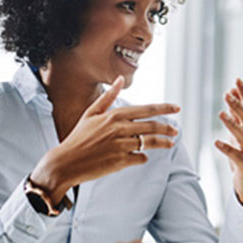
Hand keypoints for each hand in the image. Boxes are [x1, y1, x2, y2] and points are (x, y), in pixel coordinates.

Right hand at [30, 76, 179, 204]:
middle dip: (167, 128)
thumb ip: (109, 97)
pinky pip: (140, 158)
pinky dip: (143, 157)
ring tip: (170, 143)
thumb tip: (120, 79)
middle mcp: (120, 129)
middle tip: (175, 130)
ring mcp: (120, 146)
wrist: (65, 162)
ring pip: (149, 142)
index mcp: (114, 115)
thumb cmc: (78, 137)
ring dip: (162, 143)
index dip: (164, 108)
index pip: (146, 109)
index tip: (177, 108)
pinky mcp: (120, 161)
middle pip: (152, 126)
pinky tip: (143, 157)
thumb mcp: (91, 113)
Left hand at [215, 78, 242, 212]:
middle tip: (227, 94)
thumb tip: (230, 93)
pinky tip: (217, 142)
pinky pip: (236, 156)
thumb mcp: (240, 133)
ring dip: (233, 124)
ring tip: (221, 114)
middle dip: (239, 105)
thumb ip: (236, 114)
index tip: (237, 80)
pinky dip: (227, 148)